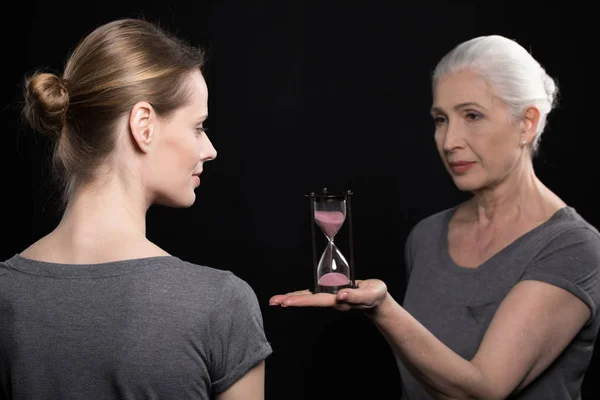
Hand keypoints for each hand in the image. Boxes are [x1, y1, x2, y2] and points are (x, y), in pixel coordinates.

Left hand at [269, 279, 387, 311]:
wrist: (377, 300)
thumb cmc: (375, 296)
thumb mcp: (370, 294)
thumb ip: (357, 295)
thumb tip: (341, 295)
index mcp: (339, 301)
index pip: (316, 301)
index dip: (301, 301)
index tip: (286, 302)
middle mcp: (331, 301)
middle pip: (308, 301)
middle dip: (290, 301)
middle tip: (273, 301)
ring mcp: (330, 298)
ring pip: (308, 299)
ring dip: (292, 299)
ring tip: (276, 300)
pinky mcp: (331, 294)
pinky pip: (313, 295)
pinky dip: (301, 295)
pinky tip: (291, 297)